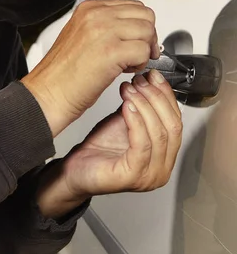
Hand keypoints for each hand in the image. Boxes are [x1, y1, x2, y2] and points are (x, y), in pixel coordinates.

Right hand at [22, 0, 159, 135]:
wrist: (47, 94)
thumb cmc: (62, 74)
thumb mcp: (81, 36)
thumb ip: (104, 26)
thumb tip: (131, 28)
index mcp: (89, 9)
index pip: (133, 6)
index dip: (139, 27)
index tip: (134, 41)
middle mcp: (97, 15)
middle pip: (145, 16)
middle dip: (147, 37)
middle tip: (136, 54)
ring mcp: (104, 31)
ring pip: (148, 31)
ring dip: (144, 50)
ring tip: (127, 63)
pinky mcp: (112, 51)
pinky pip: (144, 51)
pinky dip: (140, 64)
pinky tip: (124, 71)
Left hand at [36, 71, 181, 218]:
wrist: (77, 167)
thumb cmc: (100, 148)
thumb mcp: (126, 121)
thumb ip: (142, 107)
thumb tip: (149, 81)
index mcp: (165, 155)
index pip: (176, 120)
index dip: (166, 95)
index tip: (154, 76)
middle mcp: (162, 169)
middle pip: (172, 126)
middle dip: (156, 98)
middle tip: (140, 81)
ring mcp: (150, 176)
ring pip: (159, 134)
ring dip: (144, 106)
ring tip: (129, 90)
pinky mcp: (133, 177)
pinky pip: (142, 144)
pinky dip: (136, 121)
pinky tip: (127, 106)